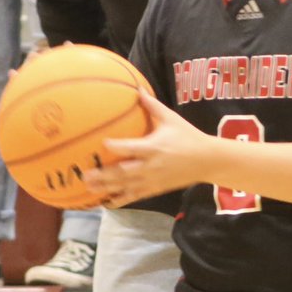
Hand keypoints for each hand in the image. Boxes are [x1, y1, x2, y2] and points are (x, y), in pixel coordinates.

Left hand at [83, 92, 207, 205]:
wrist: (207, 161)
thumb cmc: (187, 136)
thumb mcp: (171, 119)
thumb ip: (152, 105)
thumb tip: (137, 88)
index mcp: (153, 147)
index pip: (131, 148)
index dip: (117, 146)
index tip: (102, 143)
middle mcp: (150, 166)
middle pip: (124, 172)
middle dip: (104, 175)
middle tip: (85, 175)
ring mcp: (152, 180)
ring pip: (126, 187)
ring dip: (107, 189)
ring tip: (88, 189)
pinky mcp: (154, 189)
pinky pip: (134, 196)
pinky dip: (119, 201)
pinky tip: (105, 203)